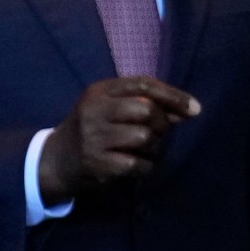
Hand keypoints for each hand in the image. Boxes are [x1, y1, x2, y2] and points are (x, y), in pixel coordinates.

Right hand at [38, 77, 199, 203]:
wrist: (55, 161)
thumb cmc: (92, 130)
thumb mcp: (110, 108)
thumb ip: (144, 105)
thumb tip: (187, 111)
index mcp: (99, 91)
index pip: (143, 84)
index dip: (173, 95)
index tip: (194, 108)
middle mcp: (95, 111)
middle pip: (146, 110)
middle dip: (162, 123)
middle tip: (159, 133)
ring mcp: (95, 138)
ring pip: (145, 137)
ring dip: (154, 146)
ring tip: (145, 149)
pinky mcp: (99, 164)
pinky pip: (139, 164)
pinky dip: (146, 166)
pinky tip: (138, 165)